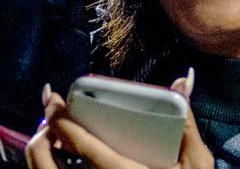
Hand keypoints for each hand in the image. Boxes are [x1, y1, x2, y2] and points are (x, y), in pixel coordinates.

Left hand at [25, 78, 213, 168]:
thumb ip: (186, 123)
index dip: (59, 117)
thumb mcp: (195, 163)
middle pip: (46, 160)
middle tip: (53, 118)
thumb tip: (184, 80)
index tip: (52, 98)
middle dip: (44, 135)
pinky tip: (67, 158)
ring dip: (47, 154)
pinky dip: (57, 167)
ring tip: (57, 137)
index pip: (77, 141)